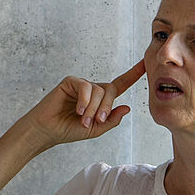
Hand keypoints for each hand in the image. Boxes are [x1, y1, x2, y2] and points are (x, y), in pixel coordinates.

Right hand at [22, 59, 145, 146]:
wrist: (48, 131)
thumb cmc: (69, 130)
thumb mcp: (96, 129)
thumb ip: (111, 120)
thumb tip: (127, 107)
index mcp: (100, 99)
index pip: (120, 84)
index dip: (133, 74)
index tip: (145, 64)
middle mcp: (92, 89)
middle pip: (110, 90)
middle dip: (107, 106)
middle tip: (98, 121)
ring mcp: (81, 84)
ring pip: (98, 90)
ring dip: (93, 108)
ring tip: (84, 120)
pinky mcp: (70, 82)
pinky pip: (85, 87)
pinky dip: (85, 100)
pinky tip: (79, 111)